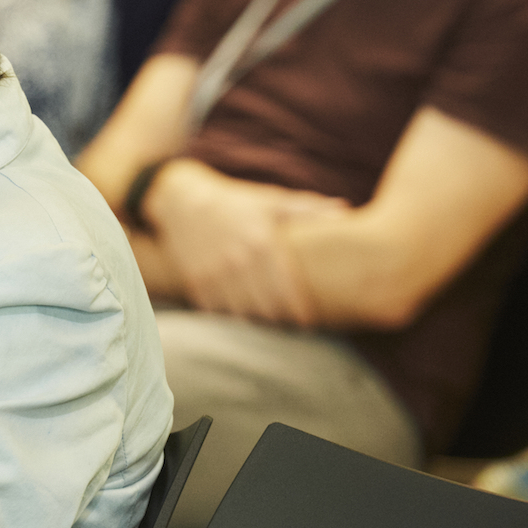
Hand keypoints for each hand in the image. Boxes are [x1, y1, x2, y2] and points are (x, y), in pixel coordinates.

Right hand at [145, 159, 350, 325]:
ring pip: (242, 313)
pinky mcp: (196, 283)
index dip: (300, 310)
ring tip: (271, 325)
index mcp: (261, 242)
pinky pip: (218, 312)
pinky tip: (243, 315)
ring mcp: (213, 274)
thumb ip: (308, 209)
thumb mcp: (271, 200)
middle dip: (282, 320)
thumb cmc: (236, 203)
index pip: (286, 288)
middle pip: (266, 307)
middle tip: (293, 327)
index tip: (310, 321)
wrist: (182, 201)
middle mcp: (236, 261)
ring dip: (258, 322)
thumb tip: (345, 209)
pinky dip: (232, 316)